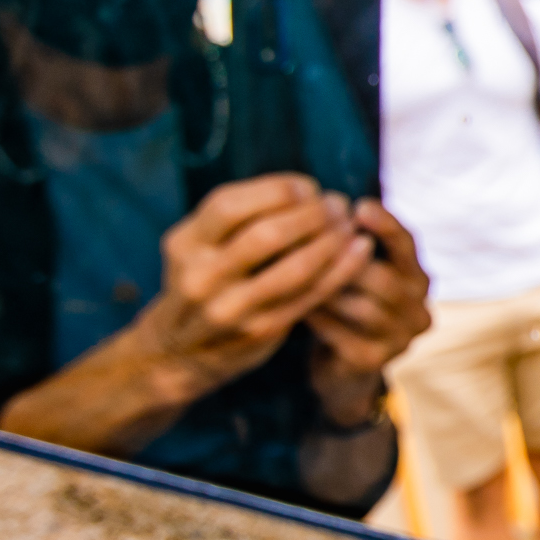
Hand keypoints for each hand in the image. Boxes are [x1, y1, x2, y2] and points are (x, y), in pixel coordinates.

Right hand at [128, 175, 373, 403]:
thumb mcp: (200, 247)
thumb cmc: (204, 282)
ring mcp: (232, 307)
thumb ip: (238, 221)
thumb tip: (306, 191)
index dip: (275, 190)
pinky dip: (340, 270)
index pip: (230, 204)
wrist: (179, 352)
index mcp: (185, 244)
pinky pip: (310, 295)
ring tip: (349, 226)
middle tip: (337, 204)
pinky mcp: (261, 330)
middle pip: (266, 234)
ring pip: (295, 268)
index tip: (307, 187)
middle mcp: (202, 276)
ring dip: (331, 241)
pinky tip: (360, 252)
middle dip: (311, 214)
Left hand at [305, 198, 432, 420]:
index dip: (386, 225)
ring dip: (326, 289)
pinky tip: (294, 306)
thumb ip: (351, 242)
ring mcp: (399, 338)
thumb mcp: (355, 269)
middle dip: (344, 261)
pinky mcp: (374, 361)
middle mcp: (417, 308)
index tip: (358, 206)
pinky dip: (317, 316)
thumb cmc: (344, 304)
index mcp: (417, 278)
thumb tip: (324, 203)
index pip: (407, 245)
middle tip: (305, 244)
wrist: (341, 367)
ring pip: (362, 306)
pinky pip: (341, 333)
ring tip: (292, 274)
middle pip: (385, 278)